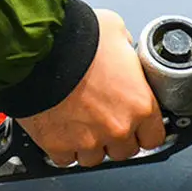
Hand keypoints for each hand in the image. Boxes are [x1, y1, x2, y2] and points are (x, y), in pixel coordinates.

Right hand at [15, 9, 166, 167]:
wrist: (37, 51)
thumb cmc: (75, 40)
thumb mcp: (114, 31)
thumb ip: (124, 49)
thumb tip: (122, 50)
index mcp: (139, 104)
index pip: (154, 137)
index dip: (144, 130)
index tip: (137, 126)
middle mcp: (116, 128)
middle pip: (125, 151)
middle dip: (116, 138)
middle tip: (104, 120)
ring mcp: (87, 140)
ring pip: (95, 158)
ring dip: (90, 145)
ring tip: (80, 125)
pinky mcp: (58, 145)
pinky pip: (65, 159)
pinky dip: (63, 148)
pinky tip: (61, 131)